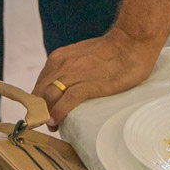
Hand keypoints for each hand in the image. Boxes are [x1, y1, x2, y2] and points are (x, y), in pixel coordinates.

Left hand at [33, 29, 160, 124]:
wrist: (130, 43)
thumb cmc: (110, 51)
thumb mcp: (81, 55)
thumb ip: (70, 67)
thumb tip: (65, 85)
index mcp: (59, 58)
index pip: (40, 83)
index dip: (39, 100)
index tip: (43, 112)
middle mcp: (62, 64)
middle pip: (42, 92)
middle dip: (41, 109)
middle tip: (46, 123)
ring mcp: (74, 73)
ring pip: (50, 96)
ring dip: (47, 114)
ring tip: (52, 126)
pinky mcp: (89, 83)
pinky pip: (68, 99)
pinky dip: (59, 112)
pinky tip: (56, 121)